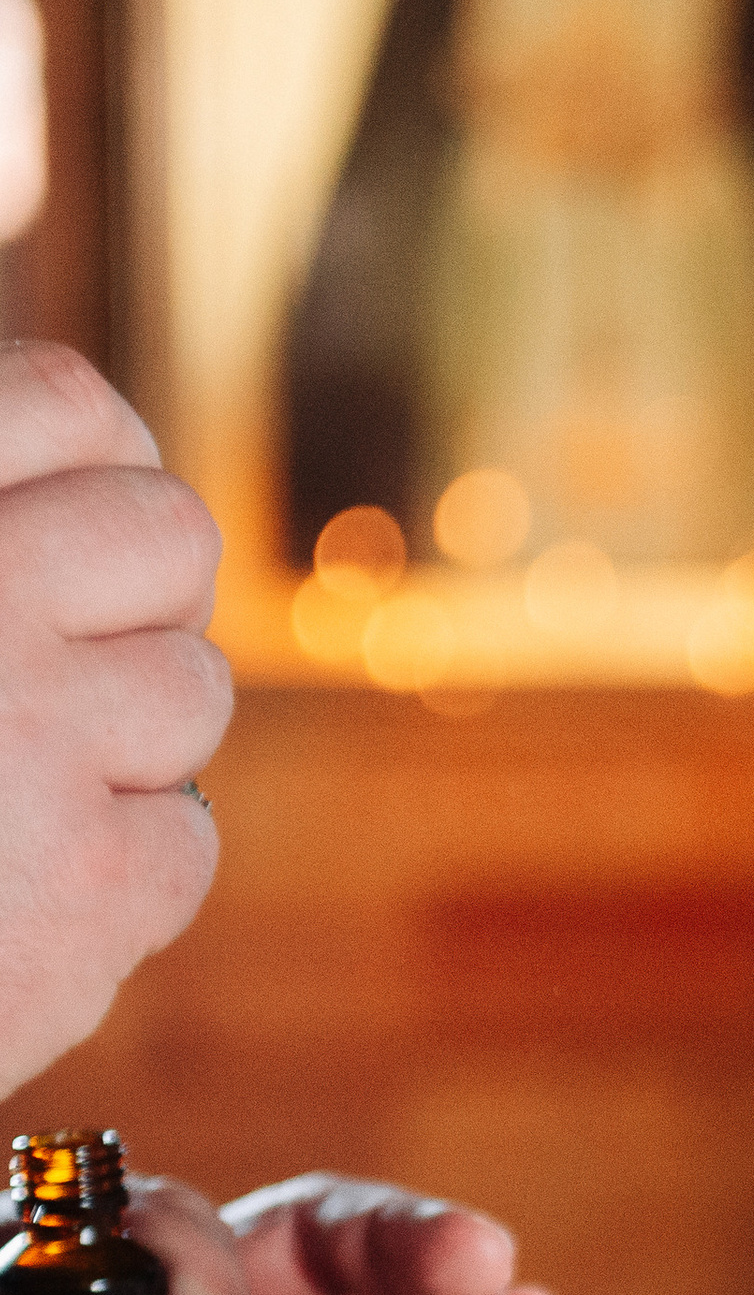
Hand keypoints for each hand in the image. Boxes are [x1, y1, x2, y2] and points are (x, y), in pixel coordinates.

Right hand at [0, 343, 228, 1095]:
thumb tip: (76, 442)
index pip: (69, 403)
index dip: (91, 460)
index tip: (62, 515)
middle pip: (169, 535)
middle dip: (139, 595)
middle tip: (61, 656)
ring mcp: (37, 741)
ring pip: (194, 689)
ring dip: (127, 738)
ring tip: (8, 784)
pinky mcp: (94, 881)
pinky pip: (185, 838)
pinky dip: (117, 869)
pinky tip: (12, 892)